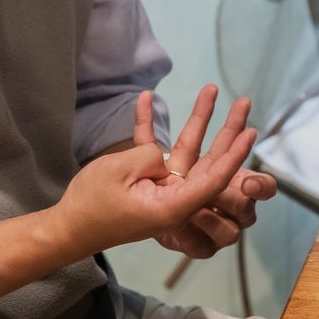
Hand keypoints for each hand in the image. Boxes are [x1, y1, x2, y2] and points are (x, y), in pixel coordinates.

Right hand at [52, 88, 256, 255]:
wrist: (67, 227)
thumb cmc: (92, 203)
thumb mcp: (121, 173)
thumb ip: (149, 158)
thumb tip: (162, 159)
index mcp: (173, 207)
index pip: (214, 180)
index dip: (234, 156)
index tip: (250, 133)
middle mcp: (175, 201)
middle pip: (210, 165)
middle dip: (228, 133)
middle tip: (245, 103)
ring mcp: (162, 192)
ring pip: (188, 153)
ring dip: (197, 121)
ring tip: (210, 90)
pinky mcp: (149, 185)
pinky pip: (156, 154)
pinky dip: (150, 129)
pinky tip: (144, 99)